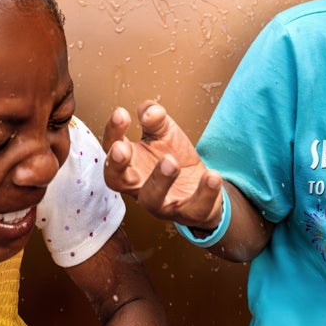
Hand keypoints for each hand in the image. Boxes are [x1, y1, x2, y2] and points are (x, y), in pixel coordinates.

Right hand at [103, 102, 223, 230]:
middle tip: (122, 149)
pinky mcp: (188, 213)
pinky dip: (205, 193)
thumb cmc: (174, 157)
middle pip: (116, 181)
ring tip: (171, 161)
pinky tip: (212, 176)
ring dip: (160, 180)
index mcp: (130, 163)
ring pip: (152, 200)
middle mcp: (139, 186)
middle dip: (117, 165)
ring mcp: (162, 203)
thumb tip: (151, 112)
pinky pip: (195, 209)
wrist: (202, 184)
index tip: (121, 113)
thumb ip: (156, 119)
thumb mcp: (165, 132)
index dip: (112, 132)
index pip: (112, 147)